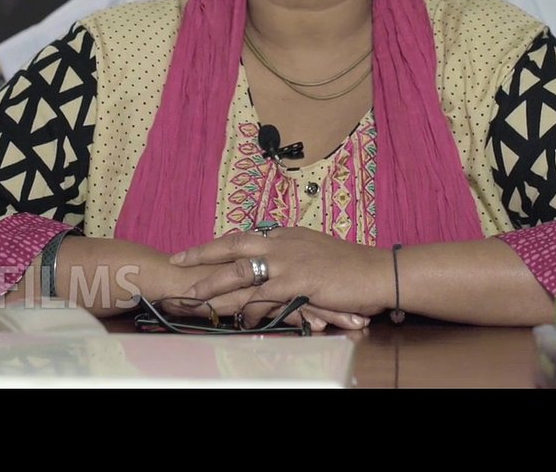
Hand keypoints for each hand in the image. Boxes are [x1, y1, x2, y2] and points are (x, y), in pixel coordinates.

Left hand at [169, 227, 391, 324]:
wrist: (378, 272)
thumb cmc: (352, 268)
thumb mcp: (317, 253)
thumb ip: (293, 257)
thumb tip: (274, 269)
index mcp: (286, 235)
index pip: (243, 238)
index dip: (217, 245)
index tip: (195, 250)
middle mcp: (282, 244)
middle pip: (232, 246)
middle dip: (201, 254)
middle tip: (176, 261)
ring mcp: (288, 262)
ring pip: (240, 272)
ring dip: (213, 285)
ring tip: (190, 297)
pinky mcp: (296, 283)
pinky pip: (262, 296)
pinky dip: (245, 308)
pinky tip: (234, 319)